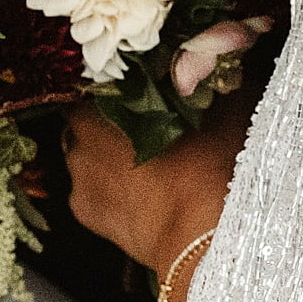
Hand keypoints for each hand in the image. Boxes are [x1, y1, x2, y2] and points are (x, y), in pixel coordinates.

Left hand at [61, 91, 254, 279]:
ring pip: (88, 159)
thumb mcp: (225, 110)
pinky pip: (94, 193)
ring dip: (109, 158)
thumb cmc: (209, 167)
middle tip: (147, 126)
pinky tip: (141, 193)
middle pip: (87, 122)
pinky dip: (111, 191)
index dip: (117, 86)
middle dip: (111, 122)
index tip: (141, 89)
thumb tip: (216, 62)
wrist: (201, 238)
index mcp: (99, 106)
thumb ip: (214, 81)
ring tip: (148, 163)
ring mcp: (78, 182)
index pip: (93, 85)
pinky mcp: (86, 215)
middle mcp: (77, 142)